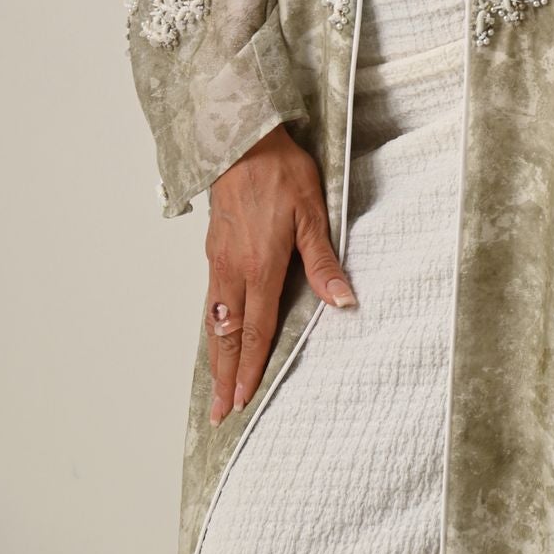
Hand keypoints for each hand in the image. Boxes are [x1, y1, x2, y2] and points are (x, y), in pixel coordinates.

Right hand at [202, 123, 356, 426]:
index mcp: (259, 268)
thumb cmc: (280, 173)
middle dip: (224, 377)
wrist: (242, 141)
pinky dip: (210, 328)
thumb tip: (344, 301)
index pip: (256, 330)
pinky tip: (215, 336)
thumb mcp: (312, 213)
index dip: (251, 368)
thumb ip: (323, 261)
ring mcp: (219, 261)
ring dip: (215, 357)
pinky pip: (210, 301)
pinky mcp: (214, 249)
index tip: (243, 400)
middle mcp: (233, 271)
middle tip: (220, 412)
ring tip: (215, 386)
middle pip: (227, 336)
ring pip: (214, 321)